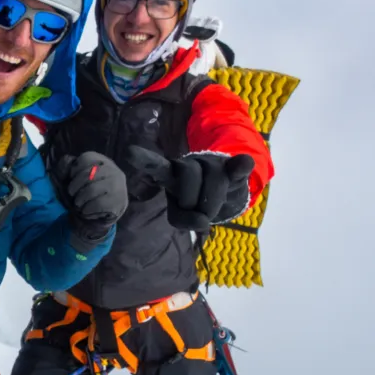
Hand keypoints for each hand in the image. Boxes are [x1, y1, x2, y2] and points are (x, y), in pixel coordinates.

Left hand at [52, 151, 127, 239]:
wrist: (111, 206)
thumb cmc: (90, 188)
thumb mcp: (79, 175)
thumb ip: (69, 166)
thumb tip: (66, 162)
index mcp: (102, 161)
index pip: (86, 158)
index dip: (74, 169)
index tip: (71, 178)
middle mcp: (112, 170)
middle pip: (88, 174)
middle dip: (74, 186)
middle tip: (71, 193)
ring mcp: (117, 185)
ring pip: (92, 190)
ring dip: (80, 198)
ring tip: (78, 203)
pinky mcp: (119, 200)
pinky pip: (98, 204)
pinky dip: (87, 208)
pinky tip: (85, 210)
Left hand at [125, 146, 253, 229]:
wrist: (223, 194)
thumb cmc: (194, 203)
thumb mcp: (182, 215)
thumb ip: (184, 220)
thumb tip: (203, 222)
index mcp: (169, 174)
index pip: (156, 165)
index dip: (145, 160)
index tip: (130, 152)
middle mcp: (188, 164)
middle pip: (188, 178)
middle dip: (192, 201)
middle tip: (195, 211)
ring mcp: (211, 164)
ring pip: (213, 181)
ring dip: (213, 204)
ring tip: (212, 208)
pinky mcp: (232, 168)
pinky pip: (237, 167)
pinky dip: (240, 166)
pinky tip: (244, 163)